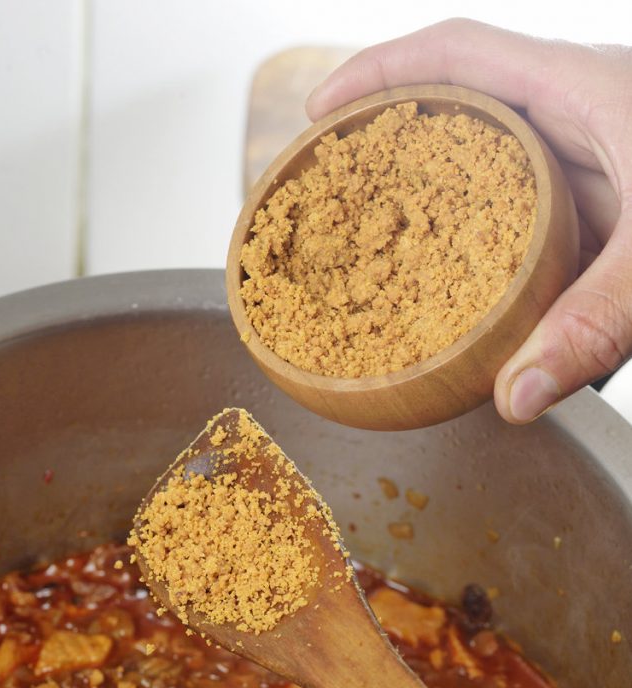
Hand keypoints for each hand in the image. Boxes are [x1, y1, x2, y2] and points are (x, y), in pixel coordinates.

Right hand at [306, 20, 631, 423]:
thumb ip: (599, 321)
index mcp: (586, 91)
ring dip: (439, 202)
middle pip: (462, 107)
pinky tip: (474, 294)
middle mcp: (583, 117)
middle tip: (340, 193)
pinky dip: (490, 249)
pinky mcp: (611, 204)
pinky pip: (531, 215)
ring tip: (386, 250)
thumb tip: (516, 396)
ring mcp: (596, 161)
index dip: (379, 73)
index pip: (457, 54)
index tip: (322, 112)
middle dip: (393, 142)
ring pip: (496, 166)